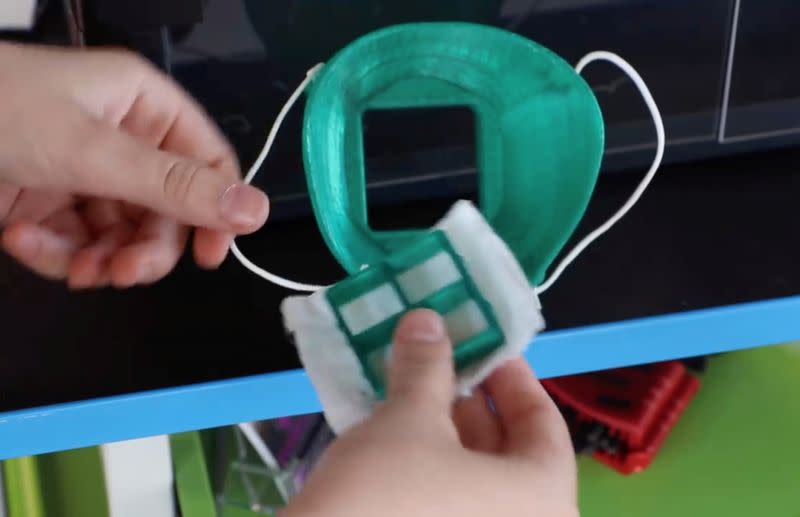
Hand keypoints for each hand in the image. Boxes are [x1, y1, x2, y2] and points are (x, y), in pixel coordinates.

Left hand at [0, 42, 268, 287]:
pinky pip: (77, 240)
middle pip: (165, 209)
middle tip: (123, 274)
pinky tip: (23, 242)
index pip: (207, 161)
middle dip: (144, 248)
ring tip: (75, 270)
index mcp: (144, 106)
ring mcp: (82, 171)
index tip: (209, 258)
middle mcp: (121, 137)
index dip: (215, 210)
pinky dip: (56, 252)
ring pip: (122, 233)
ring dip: (101, 259)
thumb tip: (255, 210)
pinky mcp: (47, 200)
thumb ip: (174, 186)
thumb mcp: (90, 152)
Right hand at [283, 310, 577, 516]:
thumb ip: (426, 366)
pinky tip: (394, 434)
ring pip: (476, 476)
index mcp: (543, 497)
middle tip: (440, 362)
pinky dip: (430, 464)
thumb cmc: (390, 491)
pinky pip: (451, 500)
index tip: (483, 346)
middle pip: (509, 450)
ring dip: (444, 429)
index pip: (544, 422)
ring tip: (409, 390)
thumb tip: (426, 321)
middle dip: (469, 400)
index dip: (512, 376)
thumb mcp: (409, 419)